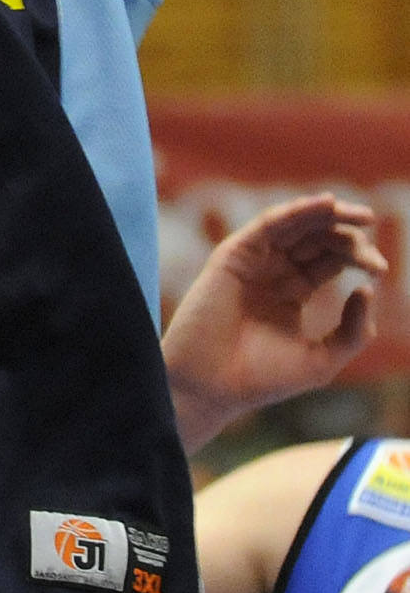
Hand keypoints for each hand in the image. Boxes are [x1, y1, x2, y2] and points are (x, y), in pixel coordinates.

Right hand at [162, 194, 387, 453]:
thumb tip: (366, 290)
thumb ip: (351, 331)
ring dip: (328, 214)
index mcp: (292, 291)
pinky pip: (269, 225)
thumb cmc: (261, 379)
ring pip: (295, 225)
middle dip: (349, 237)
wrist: (212, 387)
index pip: (330, 259)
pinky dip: (297, 211)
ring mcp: (253, 260)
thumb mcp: (321, 360)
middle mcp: (273, 270)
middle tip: (373, 253)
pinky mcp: (234, 255)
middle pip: (317, 238)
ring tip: (360, 215)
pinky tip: (325, 205)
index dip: (358, 257)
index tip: (380, 270)